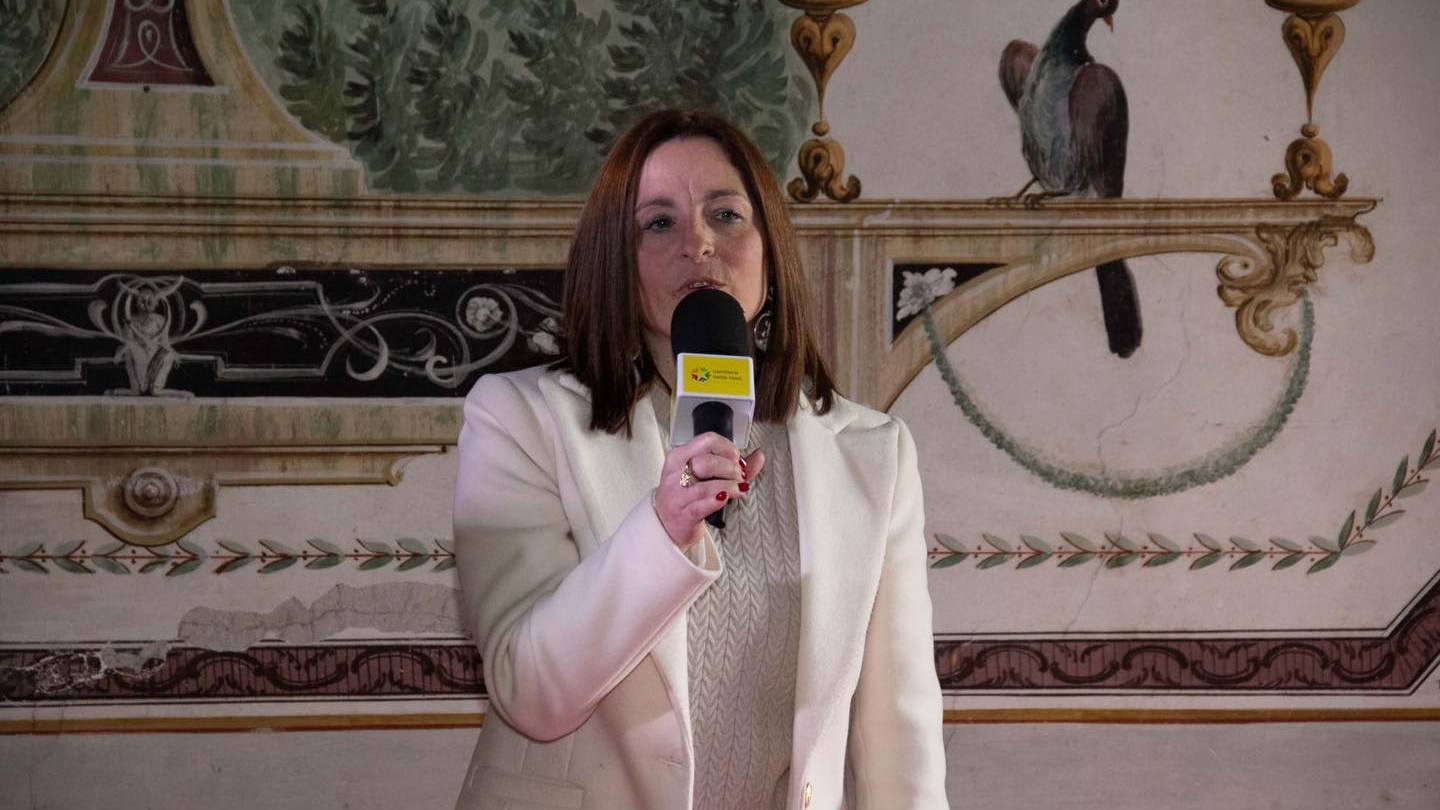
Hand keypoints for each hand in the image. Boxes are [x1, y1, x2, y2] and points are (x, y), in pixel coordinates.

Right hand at [654, 432, 765, 547]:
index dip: (728, 448)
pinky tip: (726, 498)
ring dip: (730, 486)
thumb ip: (734, 466)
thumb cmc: (687, 495)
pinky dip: (716, 500)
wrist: (666, 523)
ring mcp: (677, 495)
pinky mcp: (683, 515)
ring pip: (706, 486)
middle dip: (730, 468)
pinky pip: (700, 506)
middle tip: (739, 476)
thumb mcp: (703, 476)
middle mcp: (675, 474)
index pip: (707, 441)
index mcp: (679, 456)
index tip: (737, 458)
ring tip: (740, 489)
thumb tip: (759, 456)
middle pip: (706, 462)